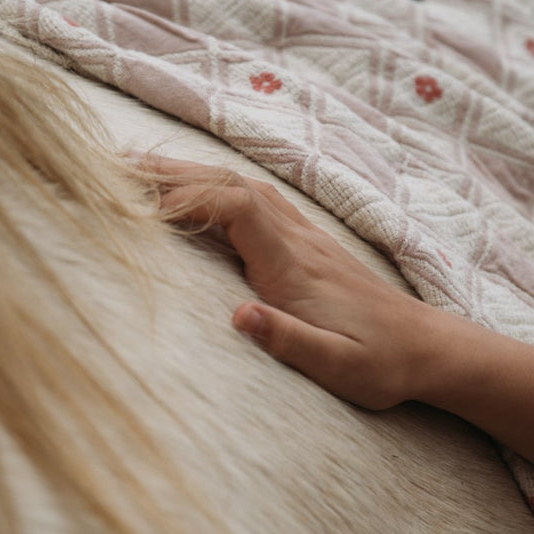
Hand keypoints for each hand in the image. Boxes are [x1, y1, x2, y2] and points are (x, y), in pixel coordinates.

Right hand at [143, 156, 433, 408]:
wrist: (426, 347)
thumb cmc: (382, 362)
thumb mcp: (339, 367)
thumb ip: (290, 341)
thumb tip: (238, 317)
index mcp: (296, 262)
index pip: (235, 207)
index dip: (184, 198)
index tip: (133, 202)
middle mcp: (296, 237)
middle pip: (227, 184)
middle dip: (168, 172)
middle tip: (108, 166)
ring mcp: (300, 235)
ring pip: (236, 186)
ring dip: (185, 174)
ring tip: (131, 171)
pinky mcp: (301, 243)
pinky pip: (248, 200)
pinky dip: (209, 187)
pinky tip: (188, 191)